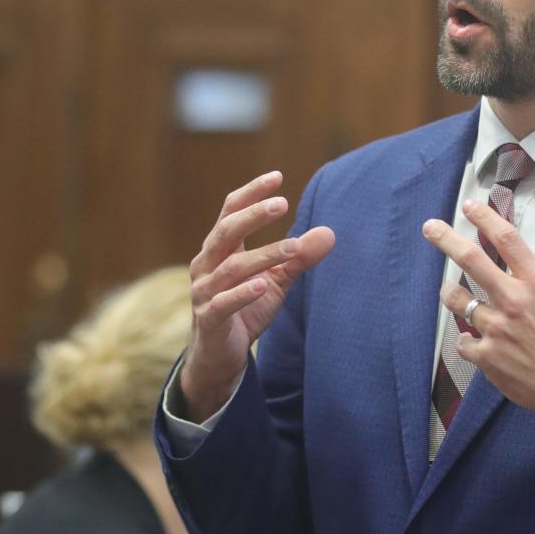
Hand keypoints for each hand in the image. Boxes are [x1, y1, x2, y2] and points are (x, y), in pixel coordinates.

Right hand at [180, 171, 334, 421]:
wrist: (219, 356)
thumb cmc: (245, 309)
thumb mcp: (276, 280)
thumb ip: (298, 257)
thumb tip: (330, 233)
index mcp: (220, 250)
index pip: (231, 211)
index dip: (251, 193)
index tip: (277, 177)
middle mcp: (206, 265)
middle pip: (226, 231)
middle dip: (253, 216)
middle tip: (283, 204)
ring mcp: (204, 292)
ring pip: (231, 268)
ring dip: (263, 256)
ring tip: (293, 247)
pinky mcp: (209, 319)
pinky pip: (225, 303)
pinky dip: (244, 293)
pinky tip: (265, 284)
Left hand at [423, 199, 534, 433]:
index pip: (506, 239)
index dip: (484, 217)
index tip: (469, 206)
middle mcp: (513, 301)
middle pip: (470, 260)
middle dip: (445, 239)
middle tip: (429, 228)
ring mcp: (496, 329)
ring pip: (457, 302)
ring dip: (452, 294)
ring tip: (451, 292)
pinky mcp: (486, 357)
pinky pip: (462, 342)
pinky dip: (467, 341)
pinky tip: (476, 343)